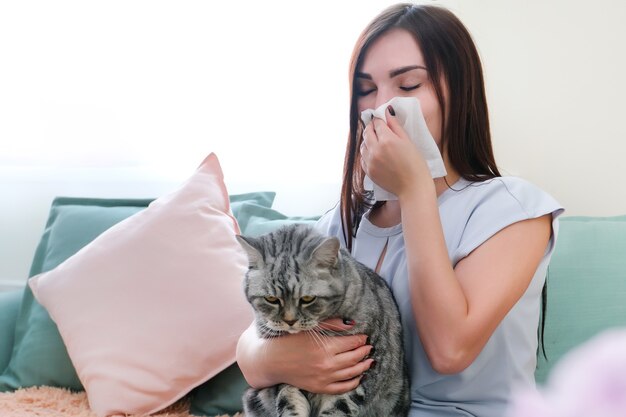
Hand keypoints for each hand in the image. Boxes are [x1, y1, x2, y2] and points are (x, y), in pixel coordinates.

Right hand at [237, 318, 372, 394]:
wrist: (271, 360)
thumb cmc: (288, 340)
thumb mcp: (309, 328)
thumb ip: (331, 324)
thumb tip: (352, 323)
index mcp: (325, 347)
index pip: (352, 342)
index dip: (361, 338)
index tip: (365, 335)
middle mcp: (326, 364)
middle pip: (354, 358)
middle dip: (364, 351)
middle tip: (369, 346)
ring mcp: (324, 378)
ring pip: (352, 373)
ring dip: (364, 366)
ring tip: (369, 360)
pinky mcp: (319, 387)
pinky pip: (342, 388)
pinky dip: (353, 382)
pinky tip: (359, 376)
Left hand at [361, 105, 430, 197]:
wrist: (413, 187)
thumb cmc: (416, 164)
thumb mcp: (408, 142)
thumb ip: (396, 126)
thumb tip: (388, 112)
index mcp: (387, 140)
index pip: (377, 123)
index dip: (379, 120)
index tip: (382, 119)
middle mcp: (375, 150)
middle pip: (367, 132)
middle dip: (371, 128)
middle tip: (377, 127)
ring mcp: (370, 161)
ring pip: (363, 145)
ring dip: (368, 140)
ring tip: (376, 141)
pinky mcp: (368, 172)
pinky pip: (362, 158)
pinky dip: (366, 153)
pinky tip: (374, 154)